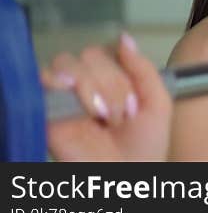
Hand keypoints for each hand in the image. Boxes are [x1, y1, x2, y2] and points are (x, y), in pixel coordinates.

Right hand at [41, 33, 172, 160]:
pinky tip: (84, 106)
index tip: (136, 102)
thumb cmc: (144, 145)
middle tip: (121, 116)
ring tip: (104, 117)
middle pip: (91, 55)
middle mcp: (87, 83)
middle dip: (112, 84)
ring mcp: (67, 96)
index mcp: (112, 78)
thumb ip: (143, 68)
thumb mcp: (157, 102)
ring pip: (69, 63)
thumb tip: (124, 37)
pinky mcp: (49, 111)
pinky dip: (62, 85)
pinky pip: (44, 80)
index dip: (123, 70)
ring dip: (92, 87)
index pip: (109, 49)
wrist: (128, 174)